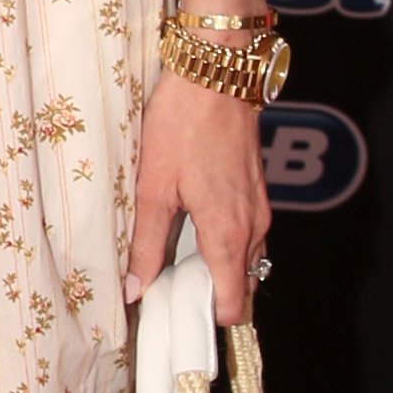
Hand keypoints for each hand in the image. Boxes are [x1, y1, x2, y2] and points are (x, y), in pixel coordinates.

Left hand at [125, 71, 270, 322]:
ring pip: (246, 261)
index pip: (234, 305)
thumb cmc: (182, 124)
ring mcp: (260, 208)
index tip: (175, 319)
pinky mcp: (257, 191)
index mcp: (228, 233)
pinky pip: (247, 235)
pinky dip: (224, 245)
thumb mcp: (153, 187)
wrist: (216, 73)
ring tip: (173, 264)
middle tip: (168, 294)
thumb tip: (132, 289)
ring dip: (217, 270)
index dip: (206, 319)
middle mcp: (253, 227)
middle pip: (243, 287)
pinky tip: (191, 231)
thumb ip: (146, 243)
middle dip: (210, 298)